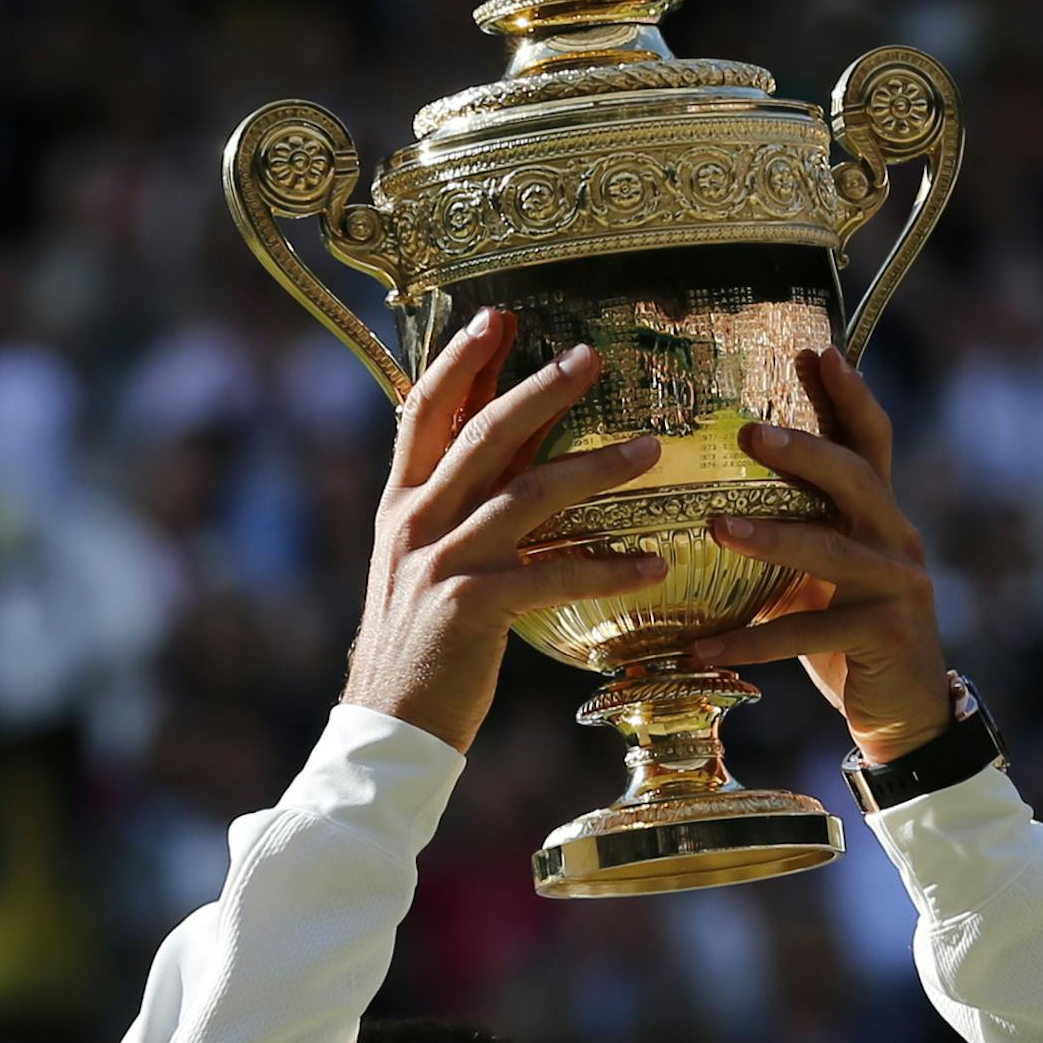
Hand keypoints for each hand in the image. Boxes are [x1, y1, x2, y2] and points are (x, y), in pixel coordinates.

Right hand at [343, 308, 663, 753]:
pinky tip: (654, 564)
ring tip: (652, 451)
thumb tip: (509, 459)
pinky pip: (554, 575)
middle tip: (591, 354)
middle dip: (540, 389)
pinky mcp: (472, 607)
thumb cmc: (420, 646)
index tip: (498, 317)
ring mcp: (441, 562)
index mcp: (400, 504)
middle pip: (483, 435)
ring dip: (595, 469)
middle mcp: (416, 522)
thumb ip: (459, 509)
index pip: (424, 411)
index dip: (459, 360)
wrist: (389, 724)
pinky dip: (608, 568)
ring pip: (527, 496)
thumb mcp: (424, 563)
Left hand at [688, 345, 949, 764]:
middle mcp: (896, 539)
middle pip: (857, 478)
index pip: (871, 441)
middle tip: (749, 432)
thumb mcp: (822, 575)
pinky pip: (809, 633)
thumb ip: (795, 532)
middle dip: (805, 452)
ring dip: (771, 539)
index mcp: (880, 515)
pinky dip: (753, 642)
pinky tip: (704, 647)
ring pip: (831, 552)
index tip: (817, 349)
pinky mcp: (884, 634)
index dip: (849, 394)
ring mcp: (897, 586)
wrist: (903, 711)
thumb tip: (714, 498)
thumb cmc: (849, 635)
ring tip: (716, 527)